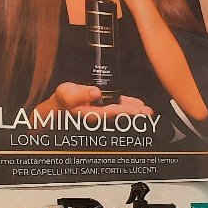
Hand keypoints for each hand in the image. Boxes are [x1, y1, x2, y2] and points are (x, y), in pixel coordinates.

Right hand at [39, 83, 153, 117]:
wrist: (60, 105)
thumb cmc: (63, 100)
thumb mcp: (67, 94)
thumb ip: (81, 93)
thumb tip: (96, 92)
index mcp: (90, 114)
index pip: (109, 112)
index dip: (123, 111)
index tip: (134, 110)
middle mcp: (99, 114)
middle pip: (120, 114)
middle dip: (134, 113)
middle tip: (147, 113)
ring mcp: (104, 111)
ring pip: (122, 111)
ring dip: (135, 110)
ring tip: (147, 111)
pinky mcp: (105, 106)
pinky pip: (120, 106)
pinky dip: (130, 104)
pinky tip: (139, 104)